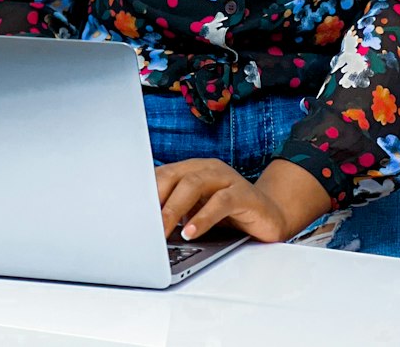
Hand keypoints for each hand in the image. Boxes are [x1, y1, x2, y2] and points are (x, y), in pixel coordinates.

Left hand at [155, 157, 289, 243]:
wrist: (270, 216)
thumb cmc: (229, 214)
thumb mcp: (197, 211)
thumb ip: (176, 212)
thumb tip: (145, 226)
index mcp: (192, 169)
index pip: (162, 175)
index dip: (144, 192)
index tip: (129, 212)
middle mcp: (208, 168)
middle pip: (174, 177)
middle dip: (156, 201)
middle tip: (143, 225)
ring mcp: (227, 178)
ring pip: (194, 184)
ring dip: (174, 209)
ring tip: (163, 231)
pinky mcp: (244, 194)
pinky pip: (221, 201)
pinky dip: (203, 217)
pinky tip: (191, 231)